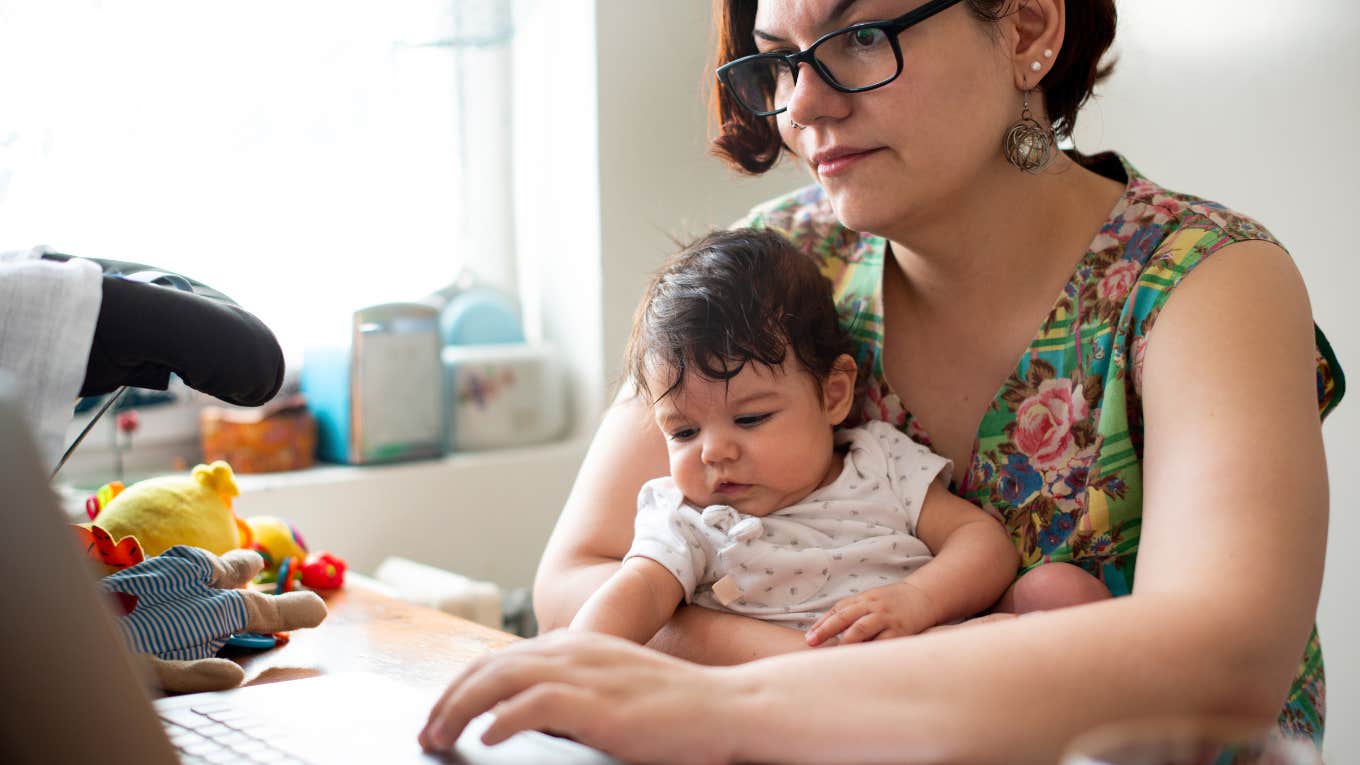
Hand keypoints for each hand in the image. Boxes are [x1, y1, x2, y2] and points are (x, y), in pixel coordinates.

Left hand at [420, 630, 740, 764]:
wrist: (724, 707)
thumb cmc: (676, 709)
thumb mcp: (616, 689)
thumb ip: (577, 693)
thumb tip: (531, 717)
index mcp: (576, 645)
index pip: (501, 658)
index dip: (463, 685)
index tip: (441, 714)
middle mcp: (573, 650)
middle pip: (488, 666)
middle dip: (447, 699)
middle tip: (426, 732)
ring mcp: (584, 673)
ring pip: (497, 681)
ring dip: (458, 710)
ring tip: (438, 737)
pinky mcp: (595, 702)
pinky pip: (530, 706)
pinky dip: (500, 720)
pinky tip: (487, 739)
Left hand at [805, 581, 937, 646]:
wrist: (923, 597)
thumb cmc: (892, 603)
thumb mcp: (871, 600)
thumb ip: (852, 613)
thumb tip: (827, 631)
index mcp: (863, 599)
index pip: (837, 610)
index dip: (822, 623)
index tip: (809, 638)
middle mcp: (872, 606)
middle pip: (844, 617)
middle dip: (826, 630)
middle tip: (811, 643)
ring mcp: (886, 618)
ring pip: (860, 629)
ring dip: (845, 642)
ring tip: (832, 655)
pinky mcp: (900, 631)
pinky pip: (882, 642)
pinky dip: (869, 650)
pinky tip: (859, 660)